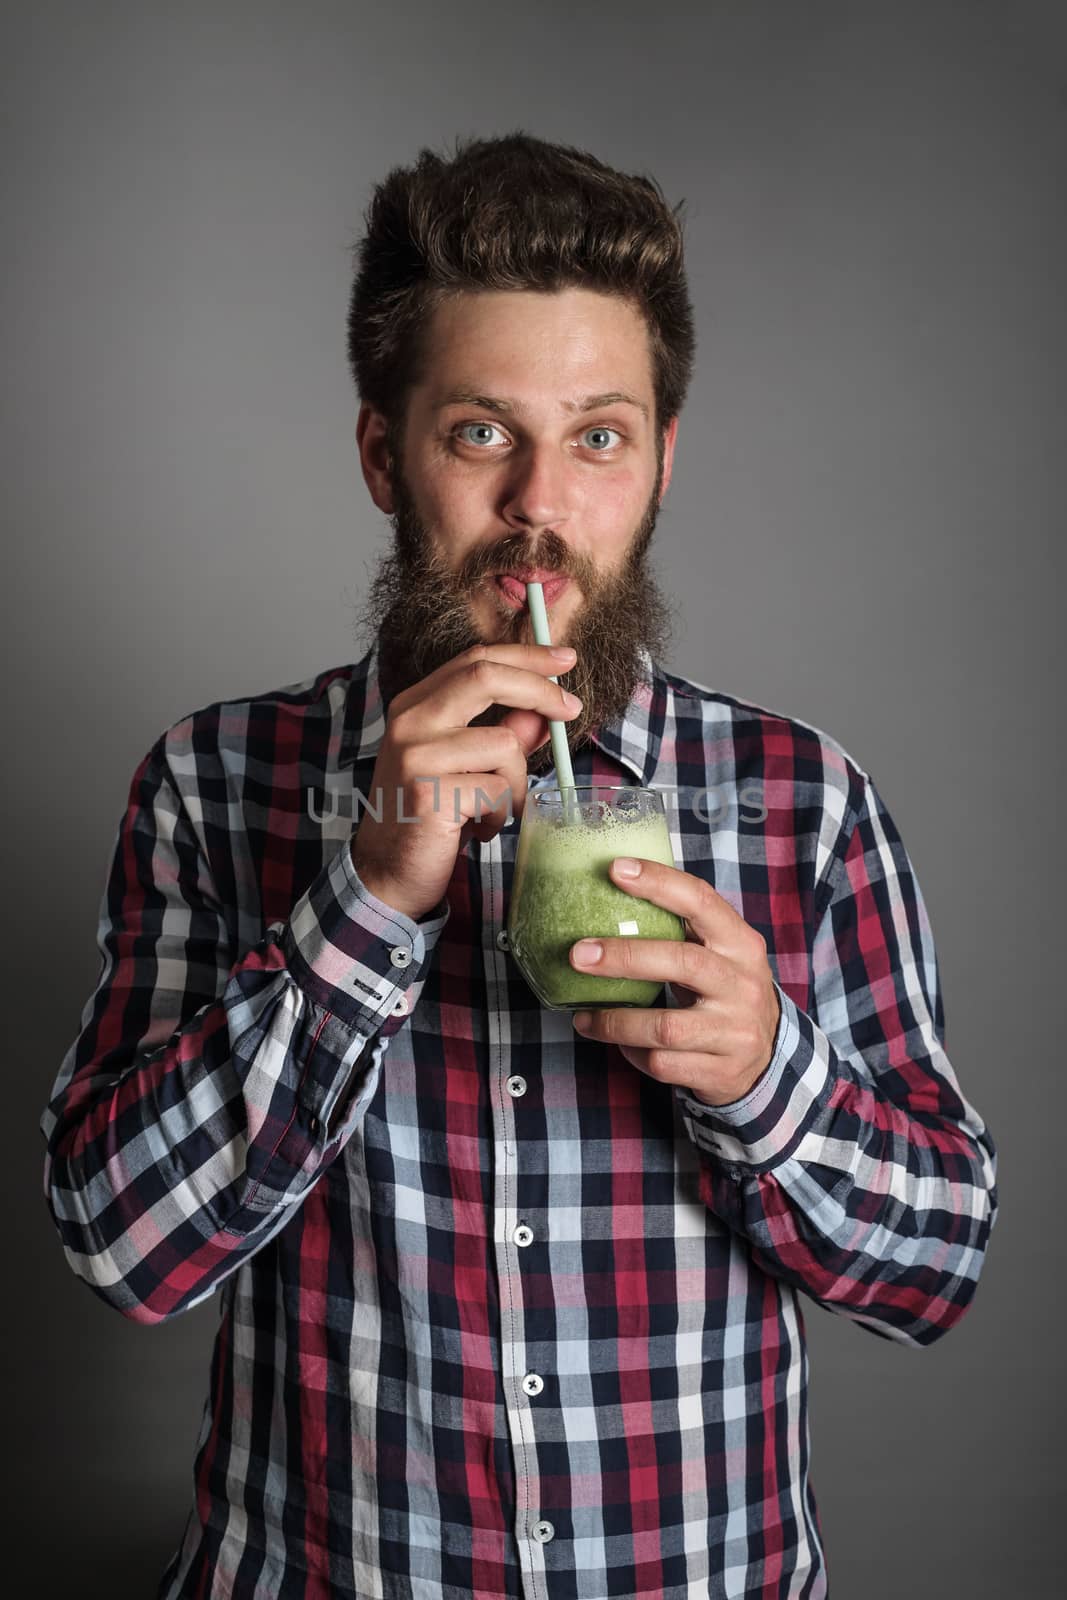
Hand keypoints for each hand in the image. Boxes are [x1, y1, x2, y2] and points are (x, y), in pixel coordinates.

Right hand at [351, 643, 582, 921]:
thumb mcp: (469, 767)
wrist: (387, 873)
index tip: (564, 658)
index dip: (525, 655)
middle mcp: (409, 721)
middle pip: (485, 676)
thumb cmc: (431, 818)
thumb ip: (503, 735)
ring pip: (505, 746)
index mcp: (415, 705)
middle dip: (538, 688)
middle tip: (571, 708)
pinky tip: (477, 830)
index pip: (475, 659)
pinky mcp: (429, 792)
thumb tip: (543, 712)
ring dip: (516, 785)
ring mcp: (415, 755)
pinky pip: (498, 790)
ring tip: (494, 810)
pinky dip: (500, 814)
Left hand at [568, 857, 781, 1107]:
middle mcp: (743, 985)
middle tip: (577, 954)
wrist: (766, 1056)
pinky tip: (621, 1043)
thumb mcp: (720, 955)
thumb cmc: (725, 991)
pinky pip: (663, 1062)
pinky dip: (633, 1053)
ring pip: (665, 1026)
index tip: (615, 869)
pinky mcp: (721, 1071)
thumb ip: (683, 929)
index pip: (701, 902)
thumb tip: (614, 884)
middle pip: (681, 962)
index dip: (659, 883)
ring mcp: (735, 1031)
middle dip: (624, 957)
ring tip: (584, 1017)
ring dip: (616, 1021)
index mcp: (741, 944)